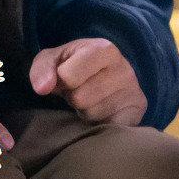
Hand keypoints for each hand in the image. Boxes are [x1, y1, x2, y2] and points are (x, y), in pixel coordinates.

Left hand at [29, 37, 147, 125]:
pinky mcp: (137, 116)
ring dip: (84, 111)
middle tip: (79, 90)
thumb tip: (42, 88)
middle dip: (73, 97)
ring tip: (91, 99)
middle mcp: (125, 69)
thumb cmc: (75, 65)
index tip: (66, 77)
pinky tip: (102, 111)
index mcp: (104, 49)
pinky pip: (106, 129)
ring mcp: (134, 94)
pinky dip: (98, 124)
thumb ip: (42, 68)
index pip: (68, 76)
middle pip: (79, 98)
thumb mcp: (54, 59)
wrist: (107, 77)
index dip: (61, 80)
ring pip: (92, 115)